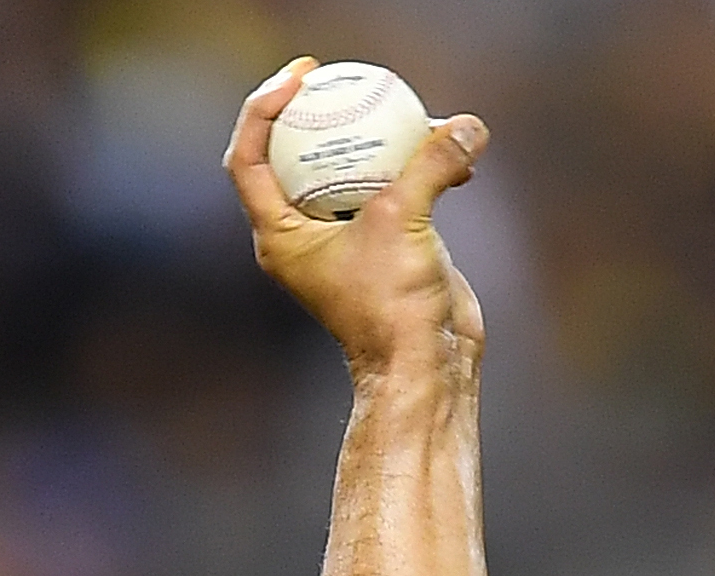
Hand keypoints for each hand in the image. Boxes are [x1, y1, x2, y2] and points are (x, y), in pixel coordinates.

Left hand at [227, 58, 487, 383]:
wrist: (423, 362)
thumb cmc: (392, 305)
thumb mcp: (405, 221)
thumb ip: (429, 164)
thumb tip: (465, 126)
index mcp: (279, 234)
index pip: (249, 159)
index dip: (262, 111)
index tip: (296, 78)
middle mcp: (303, 235)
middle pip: (296, 156)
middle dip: (318, 113)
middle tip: (341, 75)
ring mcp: (344, 239)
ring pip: (353, 170)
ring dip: (384, 139)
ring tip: (419, 112)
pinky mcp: (386, 243)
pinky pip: (396, 188)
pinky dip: (422, 167)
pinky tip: (459, 153)